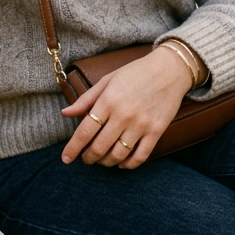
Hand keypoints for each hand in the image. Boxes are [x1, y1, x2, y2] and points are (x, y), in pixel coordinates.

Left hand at [59, 47, 194, 169]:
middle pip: (99, 147)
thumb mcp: (107, 80)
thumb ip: (86, 99)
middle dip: (88, 158)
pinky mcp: (156, 131)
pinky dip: (128, 165)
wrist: (168, 69)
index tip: (66, 158)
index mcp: (108, 100)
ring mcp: (141, 124)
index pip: (85, 131)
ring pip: (118, 155)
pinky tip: (121, 163)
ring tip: (102, 160)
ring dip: (106, 162)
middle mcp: (123, 115)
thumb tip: (65, 113)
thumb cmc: (135, 73)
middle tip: (86, 159)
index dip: (73, 148)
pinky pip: (140, 156)